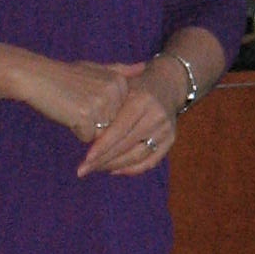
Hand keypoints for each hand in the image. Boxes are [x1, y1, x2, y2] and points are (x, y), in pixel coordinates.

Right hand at [15, 55, 140, 144]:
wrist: (37, 77)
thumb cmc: (65, 76)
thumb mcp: (96, 68)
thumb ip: (121, 71)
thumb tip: (144, 67)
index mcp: (119, 82)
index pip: (120, 114)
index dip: (102, 112)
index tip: (87, 98)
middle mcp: (114, 92)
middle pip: (112, 126)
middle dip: (95, 122)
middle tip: (78, 102)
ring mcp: (101, 104)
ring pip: (101, 134)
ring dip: (85, 127)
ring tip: (73, 106)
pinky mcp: (86, 116)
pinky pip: (86, 137)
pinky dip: (75, 130)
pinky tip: (67, 112)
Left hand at [78, 60, 182, 179]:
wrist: (167, 83)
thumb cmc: (135, 84)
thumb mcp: (120, 85)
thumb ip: (105, 103)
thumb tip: (83, 125)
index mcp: (142, 101)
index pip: (119, 130)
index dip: (102, 147)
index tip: (86, 159)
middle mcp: (156, 116)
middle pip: (127, 146)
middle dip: (103, 160)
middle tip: (83, 170)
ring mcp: (165, 129)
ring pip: (138, 156)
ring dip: (115, 166)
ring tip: (95, 169)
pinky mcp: (171, 139)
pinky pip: (150, 161)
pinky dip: (132, 169)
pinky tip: (114, 170)